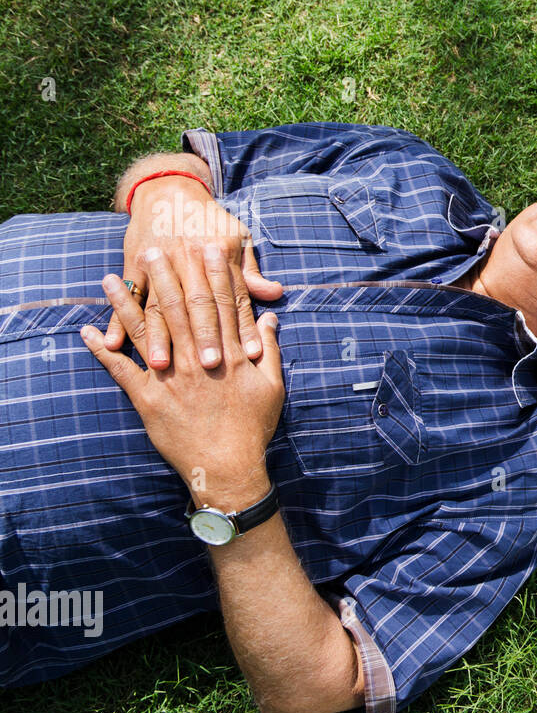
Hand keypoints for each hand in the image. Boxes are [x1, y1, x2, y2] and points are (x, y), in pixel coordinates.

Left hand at [82, 245, 284, 508]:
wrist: (227, 466)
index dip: (215, 273)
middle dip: (168, 275)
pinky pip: (121, 370)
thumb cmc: (253, 428)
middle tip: (156, 246)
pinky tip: (88, 332)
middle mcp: (199, 359)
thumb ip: (271, 351)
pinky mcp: (149, 398)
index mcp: (230, 354)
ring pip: (146, 331)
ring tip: (111, 276)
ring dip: (127, 302)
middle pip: (181, 308)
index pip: (221, 304)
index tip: (208, 247)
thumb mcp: (273, 387)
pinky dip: (103, 351)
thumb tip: (269, 321)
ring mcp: (171, 377)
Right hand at [105, 178, 282, 370]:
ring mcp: (158, 263)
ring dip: (159, 337)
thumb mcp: (238, 238)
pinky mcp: (133, 264)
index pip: (234, 298)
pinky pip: (127, 298)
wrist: (168, 191)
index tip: (252, 355)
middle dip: (203, 336)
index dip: (244, 327)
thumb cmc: (211, 221)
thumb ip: (252, 272)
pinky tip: (111, 344)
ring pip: (159, 305)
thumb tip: (276, 293)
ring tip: (161, 366)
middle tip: (208, 367)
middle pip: (197, 304)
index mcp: (219, 254)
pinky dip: (117, 320)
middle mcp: (188, 259)